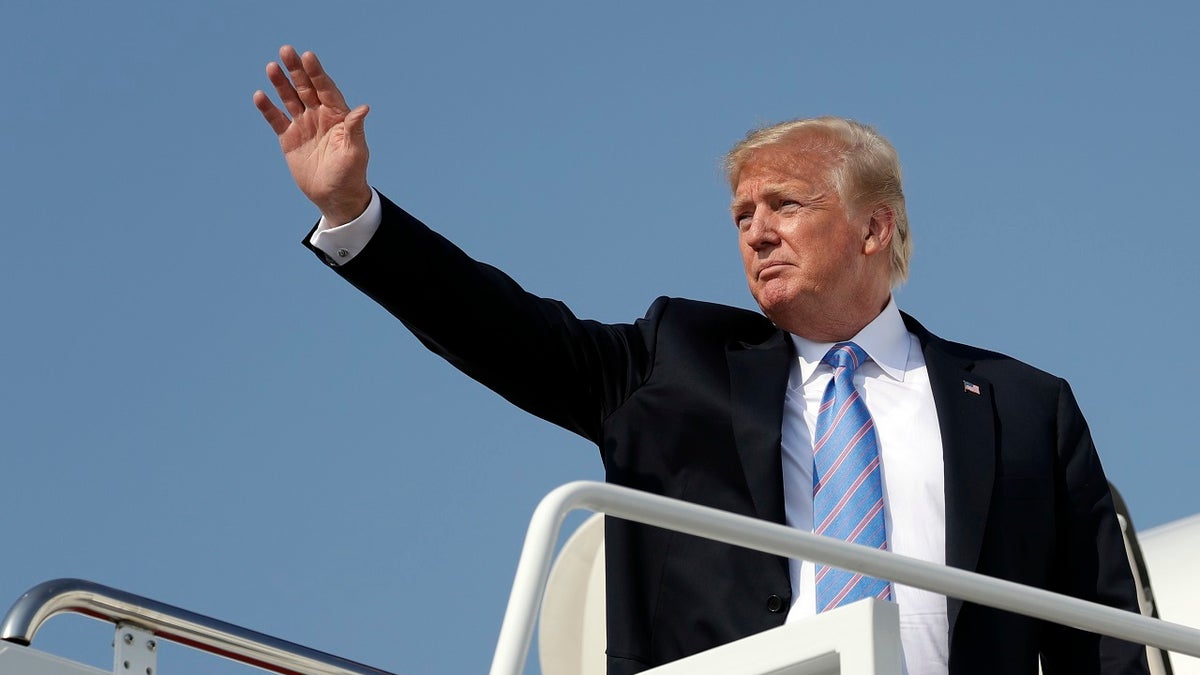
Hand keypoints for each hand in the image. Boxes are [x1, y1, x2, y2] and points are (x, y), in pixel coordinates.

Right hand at [254, 46, 372, 224]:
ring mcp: (303, 126)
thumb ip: (355, 129)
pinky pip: (276, 120)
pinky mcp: (289, 139)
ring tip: (271, 67)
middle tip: (286, 50)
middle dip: (296, 70)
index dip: (317, 73)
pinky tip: (260, 96)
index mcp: (338, 116)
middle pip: (306, 87)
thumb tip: (363, 108)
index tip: (308, 56)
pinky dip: (268, 109)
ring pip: (290, 99)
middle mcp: (320, 116)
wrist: (335, 197)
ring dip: (281, 84)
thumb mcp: (355, 152)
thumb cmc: (351, 175)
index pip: (326, 88)